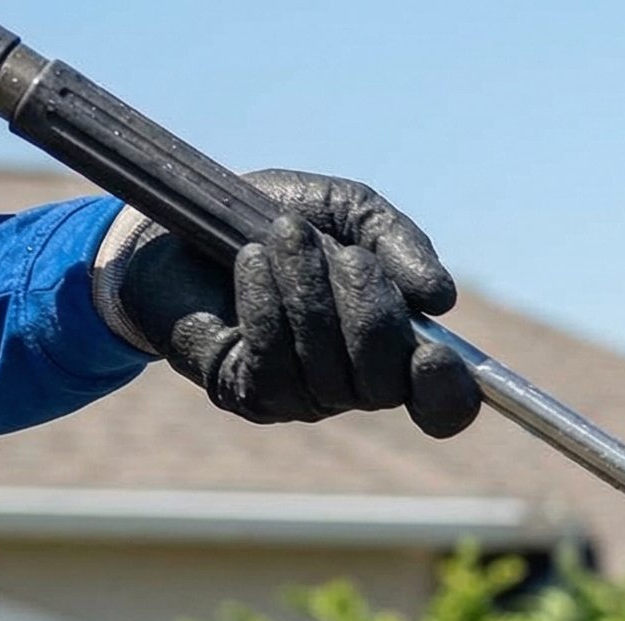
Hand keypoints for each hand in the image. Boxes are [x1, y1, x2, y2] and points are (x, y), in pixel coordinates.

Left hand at [99, 170, 481, 436]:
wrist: (176, 225)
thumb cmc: (271, 219)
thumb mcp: (346, 211)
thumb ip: (400, 245)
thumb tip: (441, 300)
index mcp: (394, 348)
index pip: (443, 405)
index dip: (448, 392)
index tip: (432, 353)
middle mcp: (355, 385)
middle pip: (387, 385)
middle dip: (370, 315)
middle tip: (345, 257)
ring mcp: (301, 399)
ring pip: (330, 373)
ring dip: (310, 293)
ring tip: (284, 235)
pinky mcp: (248, 393)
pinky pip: (274, 364)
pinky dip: (267, 306)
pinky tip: (250, 262)